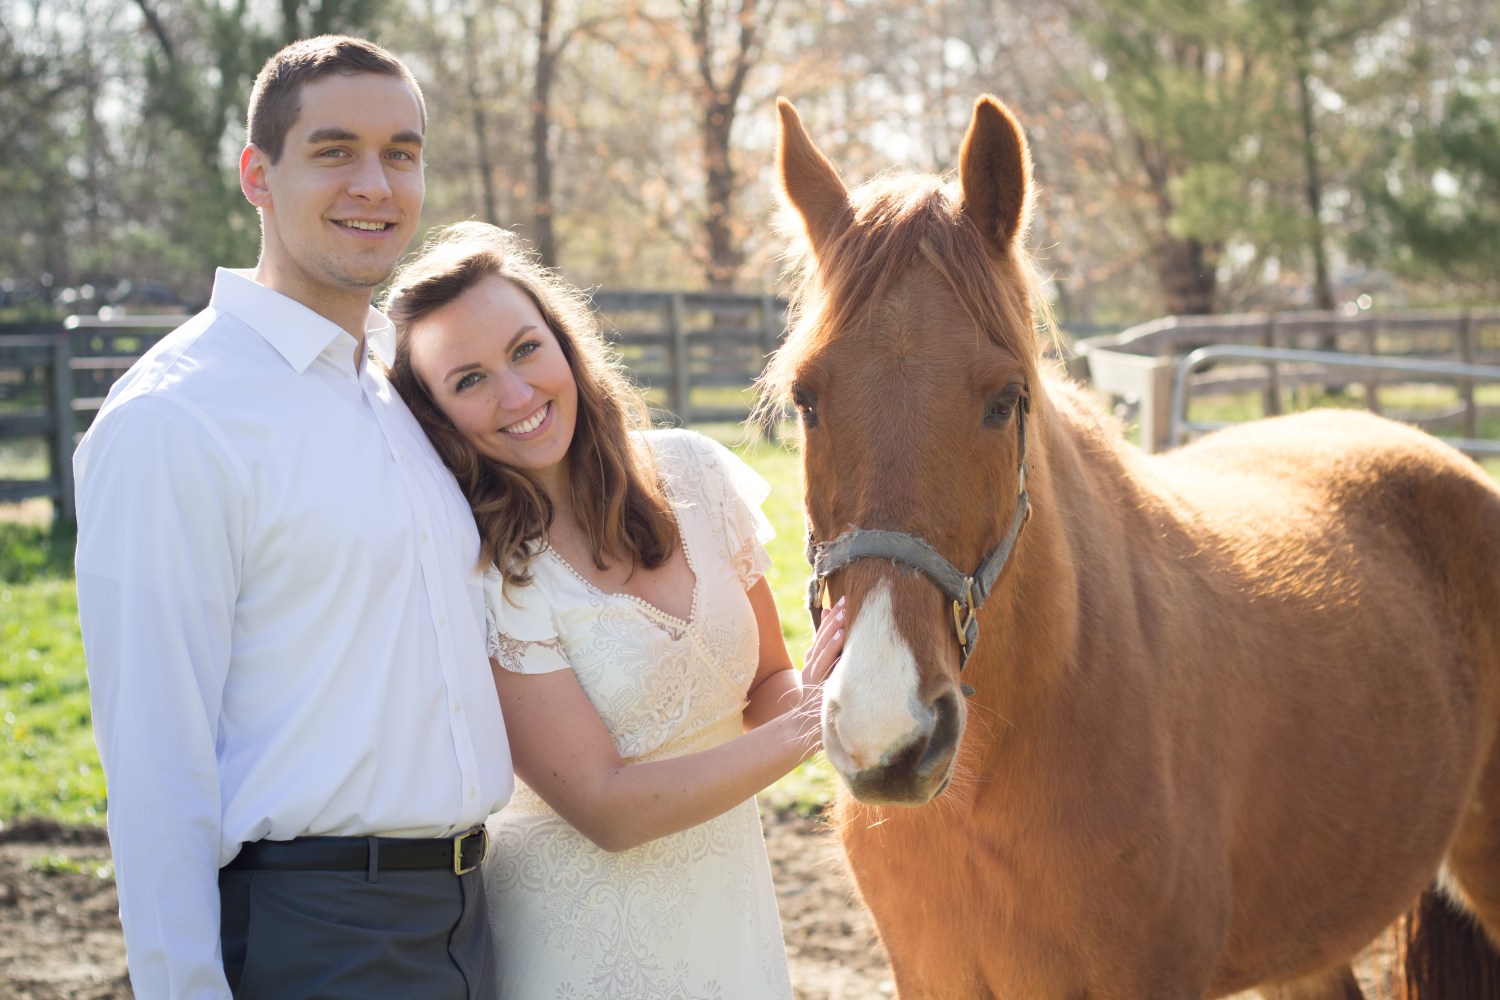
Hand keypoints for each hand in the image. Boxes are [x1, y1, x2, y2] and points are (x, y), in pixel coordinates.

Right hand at [791, 597, 844, 748]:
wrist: (800, 729)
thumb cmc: (818, 704)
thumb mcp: (823, 679)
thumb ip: (828, 658)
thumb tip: (837, 640)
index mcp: (814, 662)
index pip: (823, 634)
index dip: (831, 617)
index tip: (842, 601)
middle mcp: (812, 665)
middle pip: (822, 637)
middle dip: (834, 618)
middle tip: (846, 600)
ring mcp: (813, 674)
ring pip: (823, 648)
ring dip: (833, 630)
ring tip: (844, 614)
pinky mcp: (815, 684)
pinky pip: (825, 664)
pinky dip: (832, 650)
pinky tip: (841, 638)